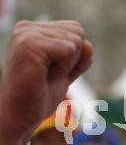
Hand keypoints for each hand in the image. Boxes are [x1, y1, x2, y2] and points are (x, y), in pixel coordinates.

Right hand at [0, 21, 92, 144]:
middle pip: (77, 31)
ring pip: (75, 40)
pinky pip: (68, 50)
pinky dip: (63, 68)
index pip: (75, 29)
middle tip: (48, 75)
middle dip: (72, 59)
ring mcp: (26, 34)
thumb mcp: (66, 73)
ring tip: (44, 75)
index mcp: (34, 30)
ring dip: (67, 65)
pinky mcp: (28, 45)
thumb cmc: (39, 96)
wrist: (19, 117)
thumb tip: (88, 44)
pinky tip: (43, 76)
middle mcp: (27, 28)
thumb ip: (79, 58)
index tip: (52, 71)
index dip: (73, 56)